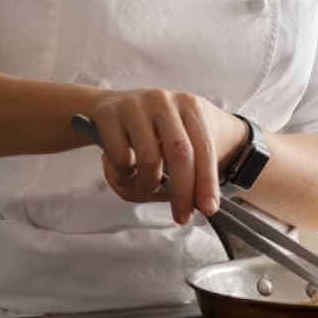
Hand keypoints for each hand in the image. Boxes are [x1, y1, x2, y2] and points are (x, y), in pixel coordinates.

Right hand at [87, 89, 248, 224]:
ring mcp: (135, 106)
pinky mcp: (109, 115)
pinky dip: (124, 174)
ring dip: (148, 185)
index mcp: (189, 105)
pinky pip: (121, 159)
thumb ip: (192, 166)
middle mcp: (164, 101)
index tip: (208, 208)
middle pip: (180, 154)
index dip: (207, 181)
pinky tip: (125, 167)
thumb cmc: (152, 129)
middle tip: (181, 216)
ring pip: (148, 160)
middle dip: (182, 192)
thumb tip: (198, 202)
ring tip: (146, 186)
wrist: (113, 106)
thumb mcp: (179, 137)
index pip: (204, 147)